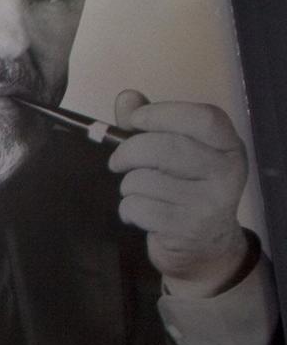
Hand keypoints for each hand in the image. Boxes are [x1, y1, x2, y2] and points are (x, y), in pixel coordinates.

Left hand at [109, 90, 254, 296]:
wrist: (205, 247)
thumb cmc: (184, 191)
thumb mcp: (176, 154)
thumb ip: (151, 125)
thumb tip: (127, 98)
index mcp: (227, 146)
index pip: (202, 118)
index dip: (161, 113)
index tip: (134, 120)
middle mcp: (225, 172)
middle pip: (164, 147)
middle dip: (128, 152)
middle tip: (118, 162)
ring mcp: (209, 202)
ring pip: (144, 179)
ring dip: (128, 186)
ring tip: (139, 193)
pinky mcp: (186, 228)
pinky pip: (138, 207)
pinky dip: (128, 210)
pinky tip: (141, 215)